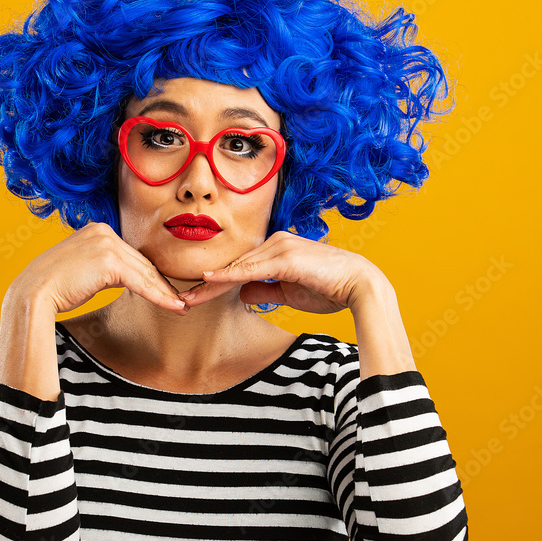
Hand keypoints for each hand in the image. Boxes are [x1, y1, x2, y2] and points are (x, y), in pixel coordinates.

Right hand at [6, 222, 188, 316]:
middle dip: (162, 283)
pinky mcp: (109, 260)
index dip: (150, 275)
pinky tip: (173, 307)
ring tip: (181, 307)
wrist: (33, 293)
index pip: (132, 255)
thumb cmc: (53, 287)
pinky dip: (159, 296)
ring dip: (166, 292)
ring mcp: (107, 244)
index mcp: (97, 229)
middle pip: (141, 262)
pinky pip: (141, 282)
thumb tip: (121, 277)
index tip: (165, 290)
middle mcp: (104, 231)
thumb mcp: (82, 268)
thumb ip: (102, 266)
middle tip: (180, 300)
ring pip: (145, 272)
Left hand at [179, 231, 390, 313]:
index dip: (216, 284)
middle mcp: (275, 242)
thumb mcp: (289, 293)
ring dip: (211, 284)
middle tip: (181, 298)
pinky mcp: (286, 257)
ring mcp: (280, 247)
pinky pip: (251, 269)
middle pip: (233, 266)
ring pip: (238, 268)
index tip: (195, 296)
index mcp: (276, 249)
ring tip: (188, 297)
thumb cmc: (330, 289)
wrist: (360, 286)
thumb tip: (242, 293)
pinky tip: (210, 281)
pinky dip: (229, 276)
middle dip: (206, 285)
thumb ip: (265, 290)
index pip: (239, 268)